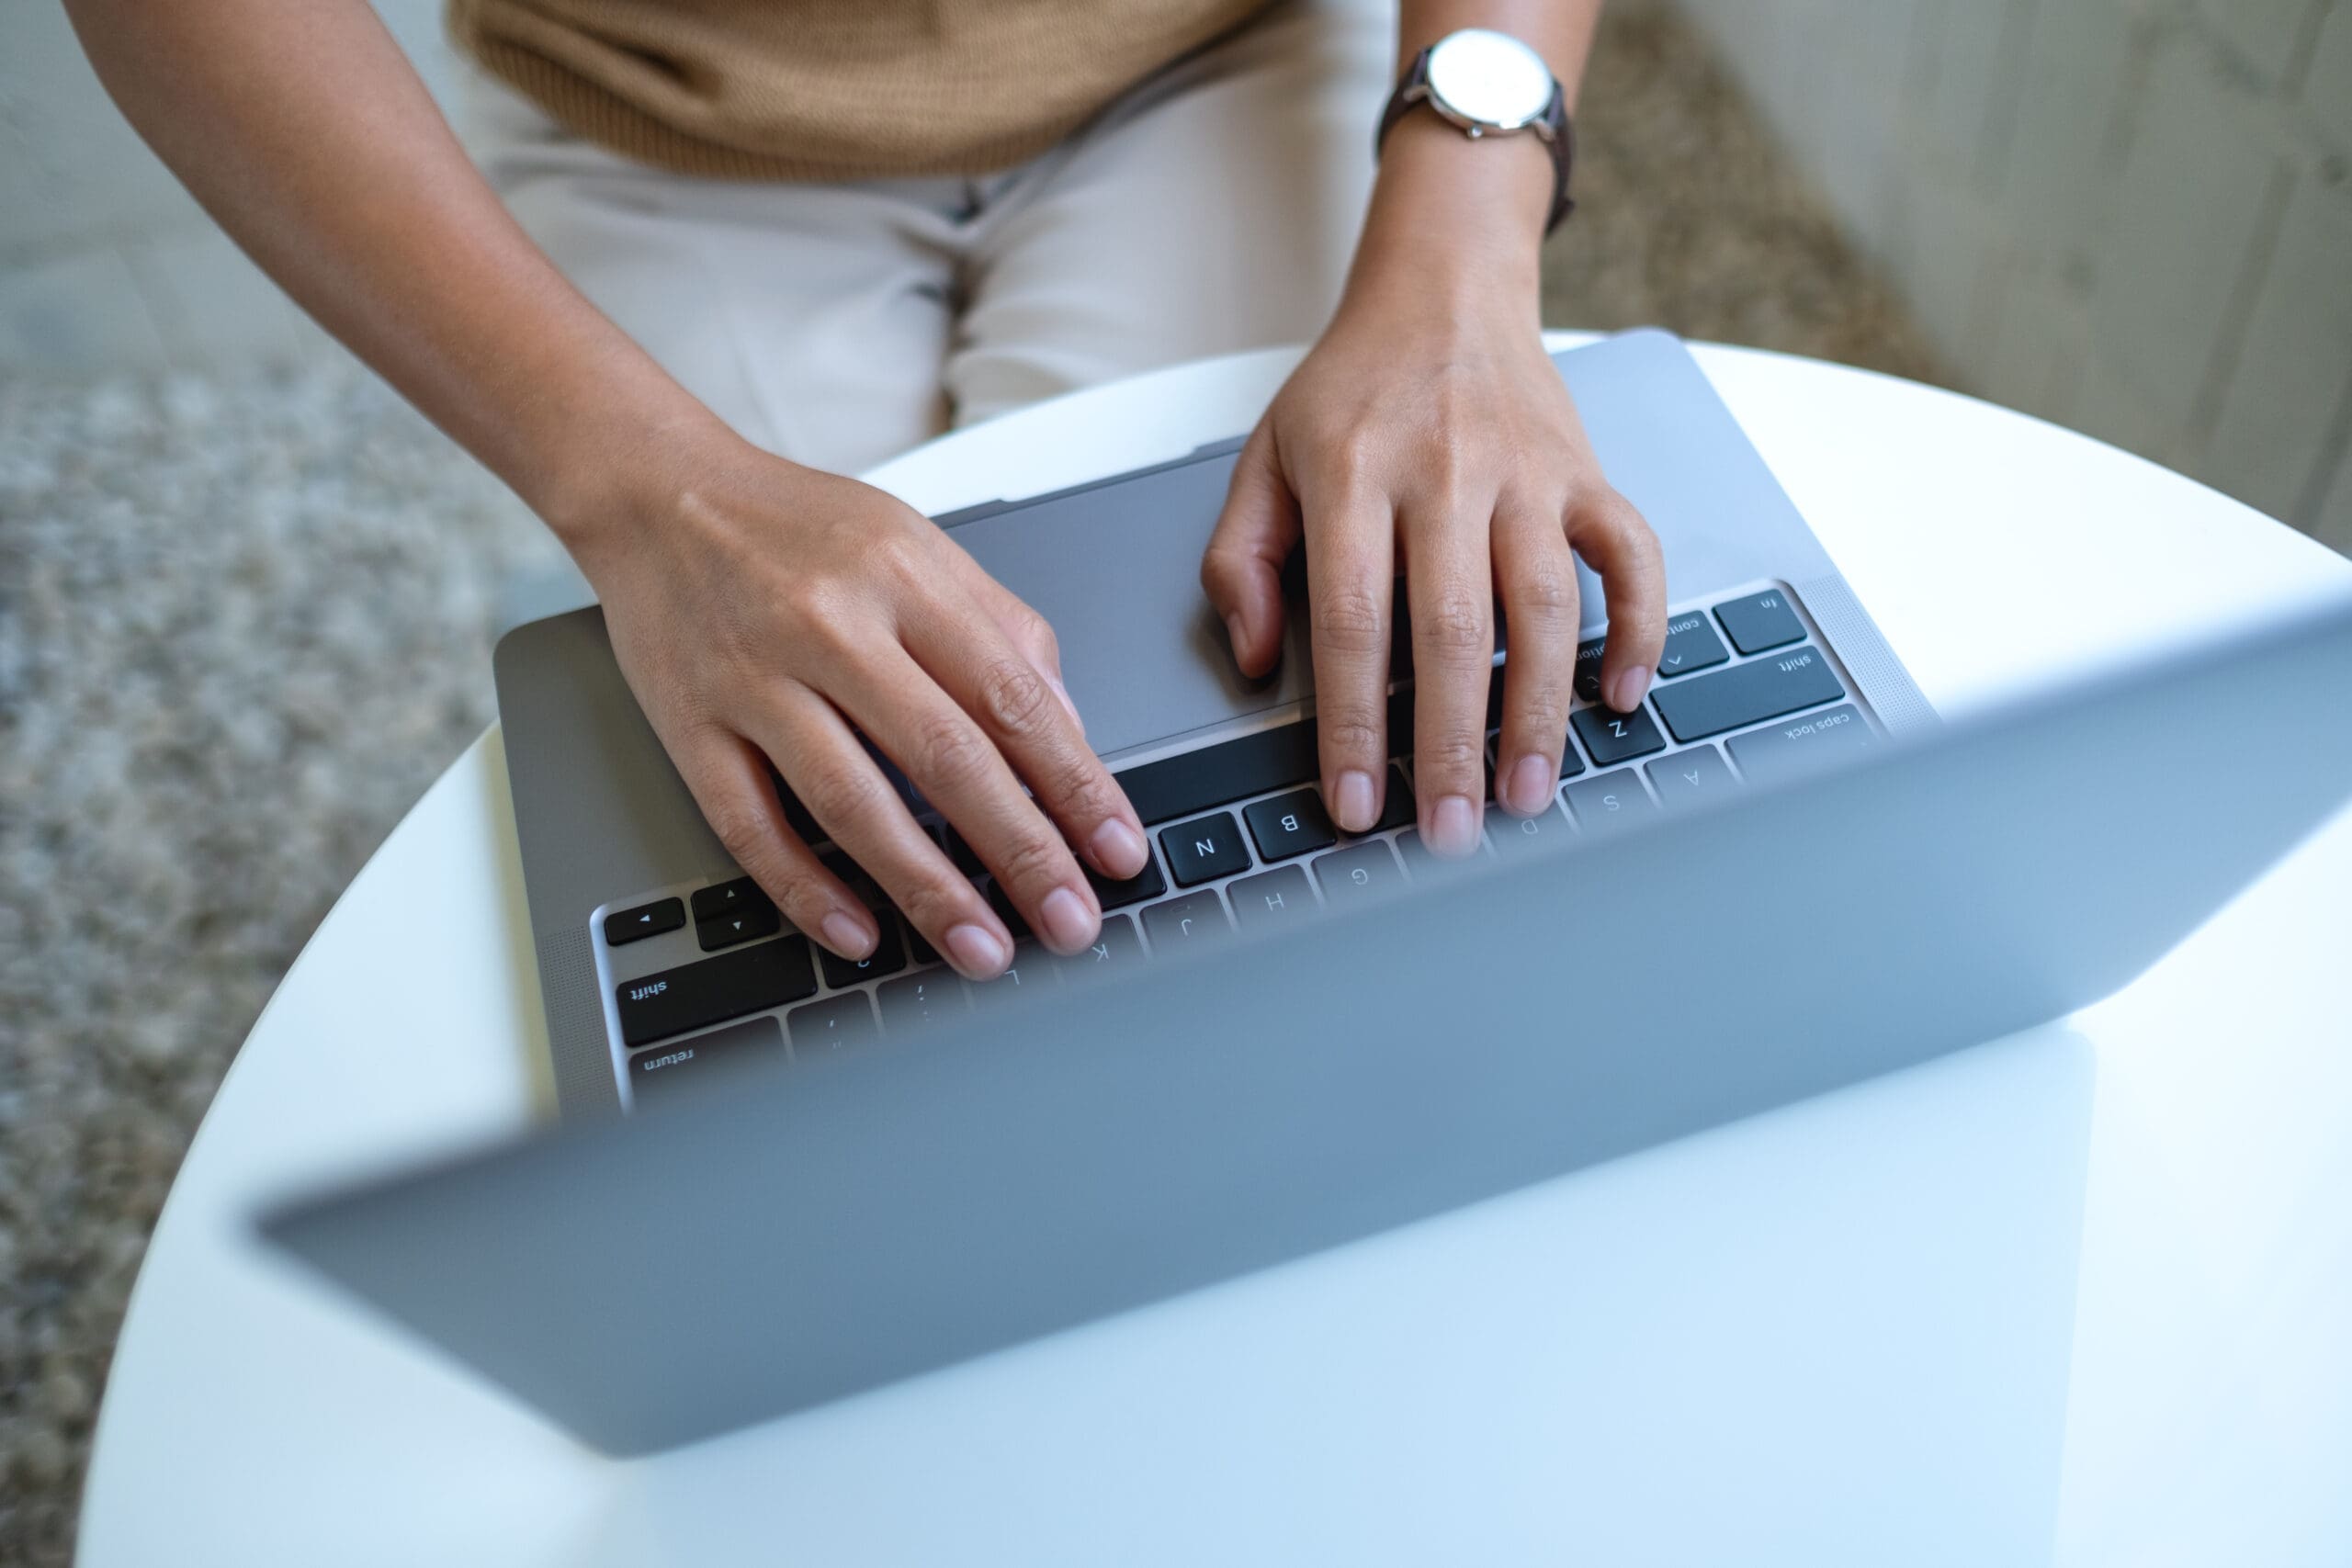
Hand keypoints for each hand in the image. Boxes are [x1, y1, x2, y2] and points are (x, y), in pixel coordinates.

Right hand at [565, 427, 1149, 976]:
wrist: (659, 491)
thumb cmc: (799, 526)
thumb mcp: (919, 546)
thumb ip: (1003, 632)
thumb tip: (1071, 734)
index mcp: (905, 578)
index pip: (1013, 698)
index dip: (1075, 784)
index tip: (1117, 849)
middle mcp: (832, 626)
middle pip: (946, 757)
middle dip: (1021, 852)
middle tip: (1070, 923)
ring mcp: (755, 680)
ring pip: (853, 802)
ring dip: (926, 888)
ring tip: (982, 949)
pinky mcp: (690, 726)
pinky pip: (751, 824)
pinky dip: (806, 888)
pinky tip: (859, 935)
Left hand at [1201, 142, 1664, 854]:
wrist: (1443, 287)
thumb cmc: (1351, 389)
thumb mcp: (1263, 459)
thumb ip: (1243, 561)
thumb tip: (1261, 663)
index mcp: (1354, 475)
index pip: (1353, 621)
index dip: (1355, 724)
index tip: (1356, 806)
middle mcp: (1447, 473)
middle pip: (1454, 630)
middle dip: (1452, 745)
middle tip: (1451, 834)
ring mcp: (1528, 472)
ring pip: (1546, 606)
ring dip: (1540, 712)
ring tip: (1527, 796)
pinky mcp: (1586, 473)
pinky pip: (1630, 554)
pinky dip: (1638, 626)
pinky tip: (1621, 696)